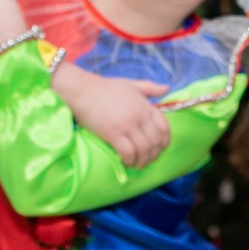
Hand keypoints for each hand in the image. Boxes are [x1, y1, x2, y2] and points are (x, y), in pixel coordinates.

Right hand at [53, 65, 172, 167]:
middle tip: (147, 161)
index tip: (159, 149)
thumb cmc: (105, 87)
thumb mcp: (131, 84)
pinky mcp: (113, 133)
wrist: (82, 90)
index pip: (164, 127)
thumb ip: (150, 87)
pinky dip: (129, 160)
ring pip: (144, 149)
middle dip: (153, 155)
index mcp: (145, 106)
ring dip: (142, 161)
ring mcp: (127, 125)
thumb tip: (166, 88)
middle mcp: (140, 116)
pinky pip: (128, 152)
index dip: (164, 141)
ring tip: (137, 165)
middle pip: (155, 142)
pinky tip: (126, 162)